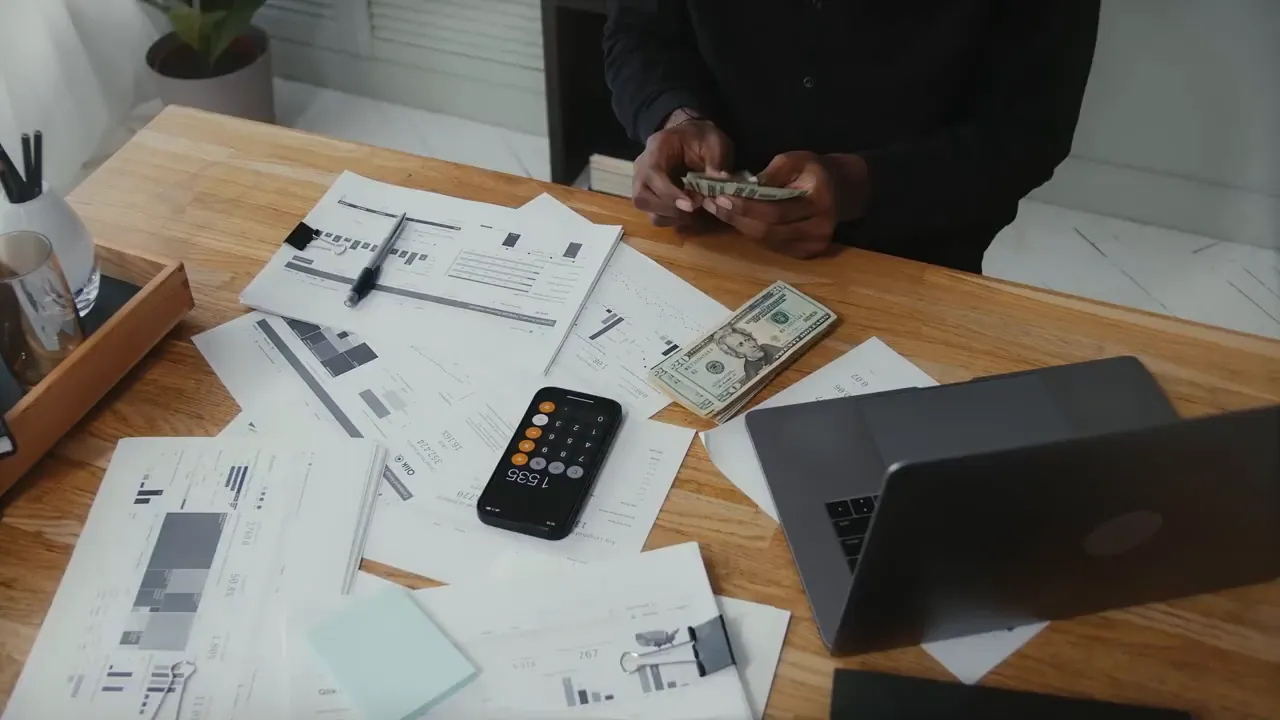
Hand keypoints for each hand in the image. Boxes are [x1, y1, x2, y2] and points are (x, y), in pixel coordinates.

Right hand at [632, 116, 733, 228]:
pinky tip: (688, 214)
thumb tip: (721, 179)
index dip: (670, 193)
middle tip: (694, 208)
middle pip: (641, 197)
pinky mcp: (648, 196)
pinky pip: (654, 214)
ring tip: (693, 212)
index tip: (692, 205)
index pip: (653, 174)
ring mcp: (641, 183)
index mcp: (656, 148)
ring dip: (670, 216)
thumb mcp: (714, 142)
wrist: (689, 137)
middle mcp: (642, 167)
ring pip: (645, 209)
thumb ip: (717, 160)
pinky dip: (671, 219)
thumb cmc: (700, 138)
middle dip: (669, 209)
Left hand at [702, 151, 863, 258]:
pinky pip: (773, 246)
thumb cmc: (814, 171)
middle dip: (737, 218)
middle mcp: (820, 229)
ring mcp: (814, 245)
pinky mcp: (807, 253)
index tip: (721, 196)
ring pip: (768, 241)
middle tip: (712, 205)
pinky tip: (738, 220)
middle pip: (769, 231)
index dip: (746, 206)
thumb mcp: (797, 159)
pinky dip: (753, 233)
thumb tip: (744, 188)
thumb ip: (772, 172)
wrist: (840, 189)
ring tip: (718, 211)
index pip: (776, 211)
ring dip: (740, 226)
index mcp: (820, 202)